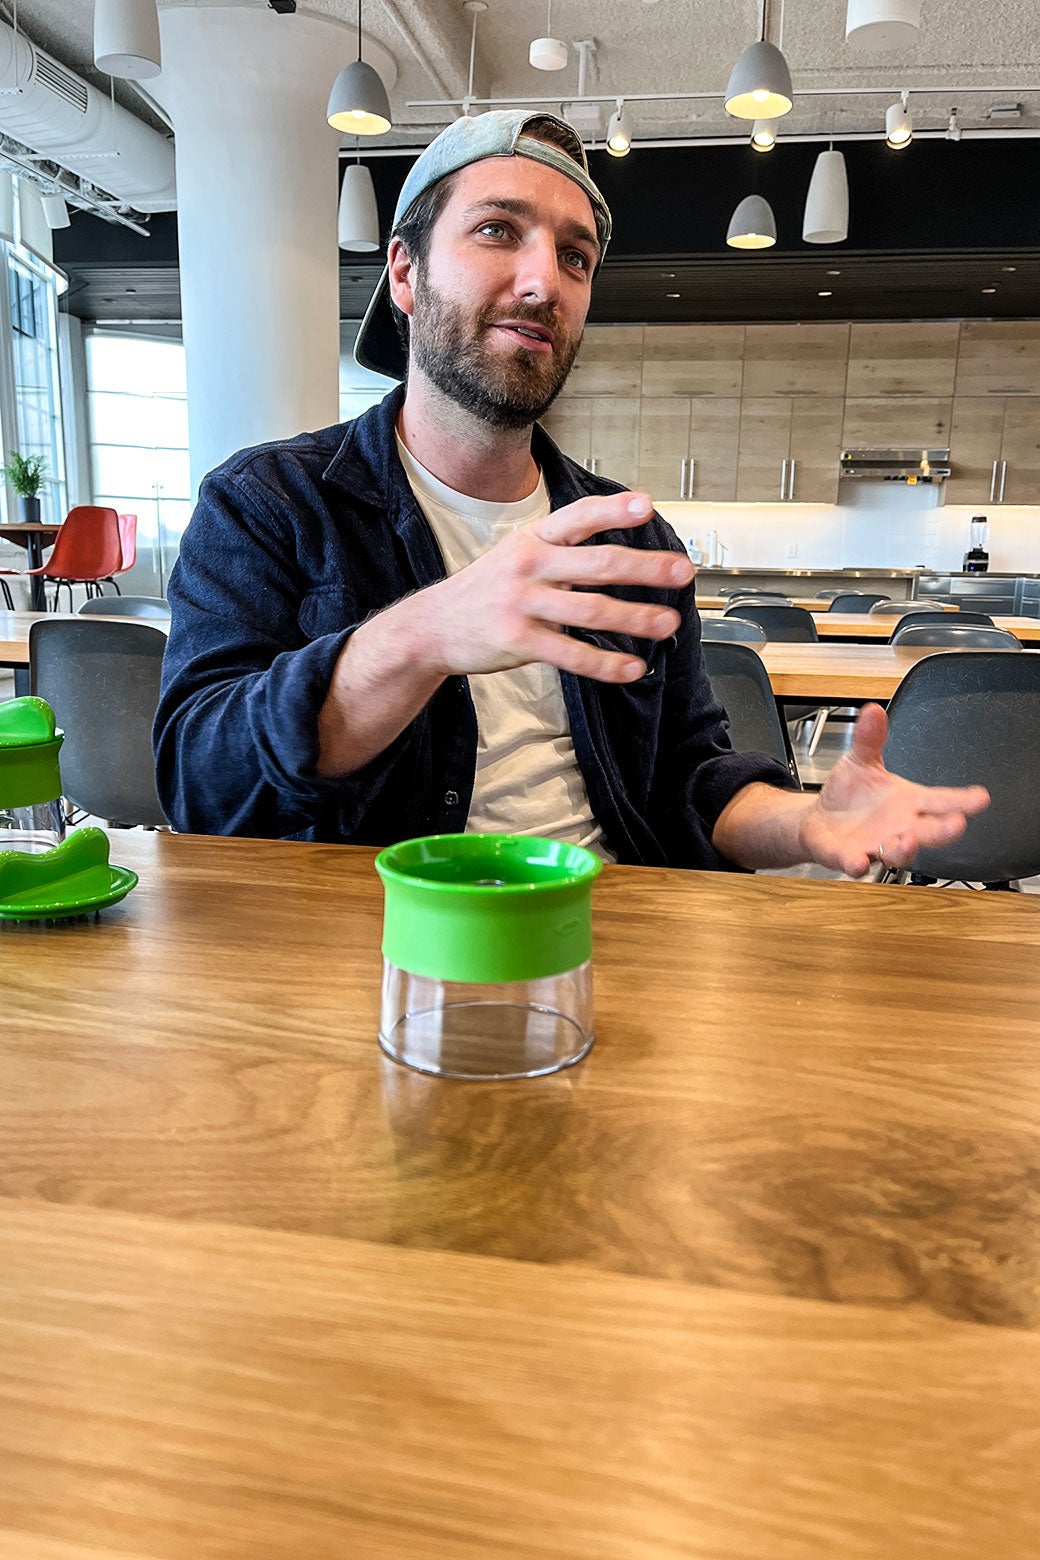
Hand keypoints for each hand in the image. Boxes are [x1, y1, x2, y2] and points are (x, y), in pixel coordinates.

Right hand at [407, 491, 693, 683]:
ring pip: (590, 610)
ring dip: (635, 617)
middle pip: (597, 563)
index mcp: (533, 538)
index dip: (613, 510)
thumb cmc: (486, 590)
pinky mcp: (517, 641)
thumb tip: (621, 546)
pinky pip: (570, 654)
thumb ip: (563, 547)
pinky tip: (632, 667)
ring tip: (668, 623)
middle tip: (682, 571)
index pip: (579, 517)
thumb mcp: (518, 553)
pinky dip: (605, 664)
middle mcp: (528, 565)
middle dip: (645, 567)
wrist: (431, 627)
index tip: (647, 505)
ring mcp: (522, 604)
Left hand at [798, 703, 989, 877]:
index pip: (940, 801)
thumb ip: (870, 740)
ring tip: (910, 841)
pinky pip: (853, 862)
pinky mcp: (846, 855)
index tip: (980, 798)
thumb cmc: (850, 795)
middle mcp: (898, 828)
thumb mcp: (861, 762)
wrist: (820, 820)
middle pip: (928, 831)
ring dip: (904, 849)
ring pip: (895, 853)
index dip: (962, 801)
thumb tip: (873, 711)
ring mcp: (874, 844)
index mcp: (908, 802)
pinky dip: (855, 863)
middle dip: (943, 830)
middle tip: (956, 824)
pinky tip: (858, 862)